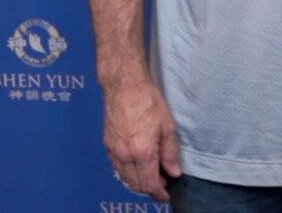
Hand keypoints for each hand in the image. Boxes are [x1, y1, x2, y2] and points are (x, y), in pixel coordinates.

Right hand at [102, 81, 180, 201]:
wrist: (124, 87)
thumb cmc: (148, 102)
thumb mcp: (167, 126)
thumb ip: (170, 153)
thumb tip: (173, 172)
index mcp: (142, 152)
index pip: (149, 184)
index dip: (159, 193)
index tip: (166, 195)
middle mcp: (125, 156)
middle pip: (136, 184)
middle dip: (149, 188)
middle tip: (163, 183)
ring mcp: (113, 152)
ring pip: (125, 178)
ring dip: (138, 181)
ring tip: (153, 174)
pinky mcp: (107, 146)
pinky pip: (117, 167)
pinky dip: (128, 172)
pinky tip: (138, 164)